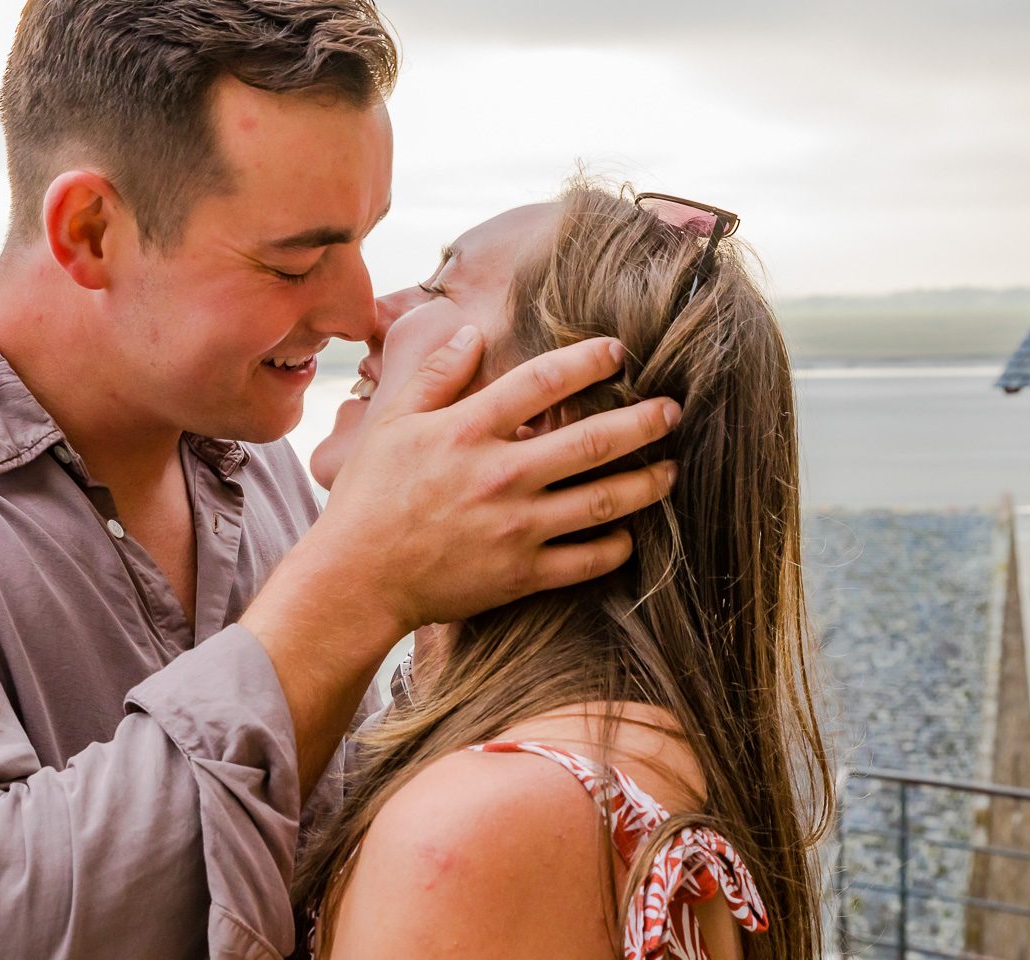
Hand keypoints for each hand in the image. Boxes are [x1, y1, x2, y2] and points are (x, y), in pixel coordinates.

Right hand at [309, 325, 679, 642]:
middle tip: (673, 410)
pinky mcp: (521, 575)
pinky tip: (630, 534)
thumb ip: (435, 375)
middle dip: (642, 422)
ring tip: (671, 470)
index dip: (587, 361)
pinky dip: (616, 547)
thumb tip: (472, 332)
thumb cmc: (369, 498)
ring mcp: (515, 528)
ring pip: (602, 501)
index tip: (619, 351)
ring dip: (646, 483)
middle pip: (591, 440)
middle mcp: (499, 475)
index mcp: (466, 431)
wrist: (356, 579)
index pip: (542, 382)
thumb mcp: (391, 424)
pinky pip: (586, 560)